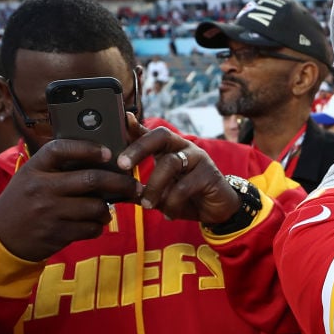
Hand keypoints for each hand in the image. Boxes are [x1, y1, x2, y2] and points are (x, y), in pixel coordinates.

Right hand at [0, 139, 142, 261]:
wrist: (0, 236)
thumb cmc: (25, 201)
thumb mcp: (32, 177)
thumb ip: (58, 167)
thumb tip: (103, 159)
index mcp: (34, 169)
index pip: (60, 149)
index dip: (87, 148)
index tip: (108, 152)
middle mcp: (41, 188)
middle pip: (91, 180)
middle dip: (120, 182)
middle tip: (134, 185)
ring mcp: (49, 212)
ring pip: (96, 207)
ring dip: (107, 209)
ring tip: (106, 209)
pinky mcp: (56, 234)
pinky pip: (90, 228)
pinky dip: (97, 226)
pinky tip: (92, 223)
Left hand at [117, 114, 240, 224]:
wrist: (217, 210)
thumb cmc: (186, 198)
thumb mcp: (160, 193)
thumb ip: (141, 188)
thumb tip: (116, 191)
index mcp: (169, 150)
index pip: (151, 134)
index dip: (136, 127)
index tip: (123, 120)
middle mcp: (183, 148)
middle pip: (161, 136)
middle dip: (139, 148)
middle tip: (122, 165)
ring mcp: (198, 158)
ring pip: (170, 163)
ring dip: (154, 187)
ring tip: (147, 204)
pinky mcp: (209, 174)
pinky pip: (184, 186)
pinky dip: (172, 202)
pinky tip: (169, 214)